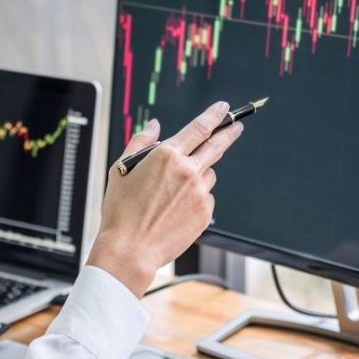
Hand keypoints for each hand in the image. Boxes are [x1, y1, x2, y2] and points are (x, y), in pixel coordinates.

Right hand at [88, 102, 243, 296]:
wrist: (130, 250)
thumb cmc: (121, 212)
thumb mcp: (121, 169)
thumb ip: (141, 142)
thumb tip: (155, 126)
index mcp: (167, 156)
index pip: (200, 128)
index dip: (215, 116)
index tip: (223, 109)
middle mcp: (188, 172)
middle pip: (217, 146)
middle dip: (229, 132)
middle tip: (237, 126)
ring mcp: (199, 194)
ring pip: (208, 175)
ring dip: (199, 175)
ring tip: (173, 193)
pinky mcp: (204, 213)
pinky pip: (206, 199)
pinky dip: (196, 199)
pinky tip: (176, 210)